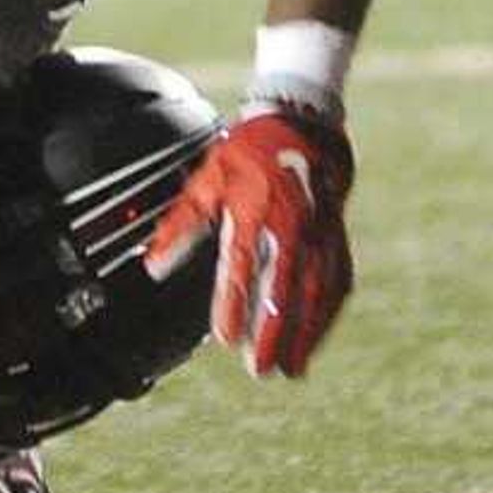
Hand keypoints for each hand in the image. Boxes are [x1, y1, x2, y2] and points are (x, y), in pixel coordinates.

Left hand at [145, 104, 353, 378]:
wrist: (305, 123)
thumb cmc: (249, 152)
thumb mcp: (208, 180)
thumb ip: (181, 225)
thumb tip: (154, 267)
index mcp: (256, 210)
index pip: (243, 267)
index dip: (233, 305)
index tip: (225, 340)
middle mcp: (292, 225)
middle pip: (284, 288)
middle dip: (273, 332)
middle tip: (261, 369)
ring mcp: (320, 232)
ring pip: (316, 292)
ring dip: (305, 333)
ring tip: (291, 369)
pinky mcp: (337, 236)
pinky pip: (337, 281)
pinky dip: (327, 314)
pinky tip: (317, 338)